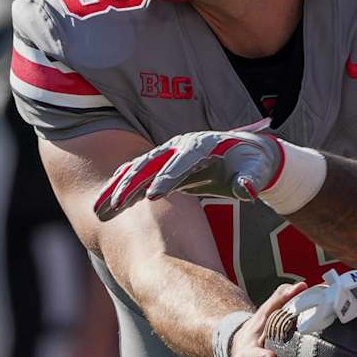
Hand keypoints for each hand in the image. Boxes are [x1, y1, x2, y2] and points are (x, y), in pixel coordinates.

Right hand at [95, 128, 281, 219]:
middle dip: (131, 184)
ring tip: (99, 210)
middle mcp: (180, 147)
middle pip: (150, 163)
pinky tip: (106, 206)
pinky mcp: (163, 165)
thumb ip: (251, 180)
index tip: (153, 196)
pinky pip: (137, 175)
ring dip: (117, 188)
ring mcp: (168, 154)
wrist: (247, 154)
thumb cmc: (253, 165)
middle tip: (114, 205)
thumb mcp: (257, 171)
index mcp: (202, 146)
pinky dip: (121, 189)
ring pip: (137, 169)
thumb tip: (248, 190)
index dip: (168, 177)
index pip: (182, 161)